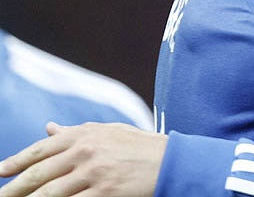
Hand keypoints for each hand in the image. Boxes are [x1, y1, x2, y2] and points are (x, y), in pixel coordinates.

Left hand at [0, 122, 165, 196]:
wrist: (172, 160)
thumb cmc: (139, 146)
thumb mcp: (108, 132)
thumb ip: (75, 133)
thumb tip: (48, 128)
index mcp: (84, 134)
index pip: (39, 149)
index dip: (14, 163)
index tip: (0, 172)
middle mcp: (85, 151)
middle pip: (38, 175)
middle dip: (13, 189)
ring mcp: (94, 172)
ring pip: (49, 194)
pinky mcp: (106, 192)